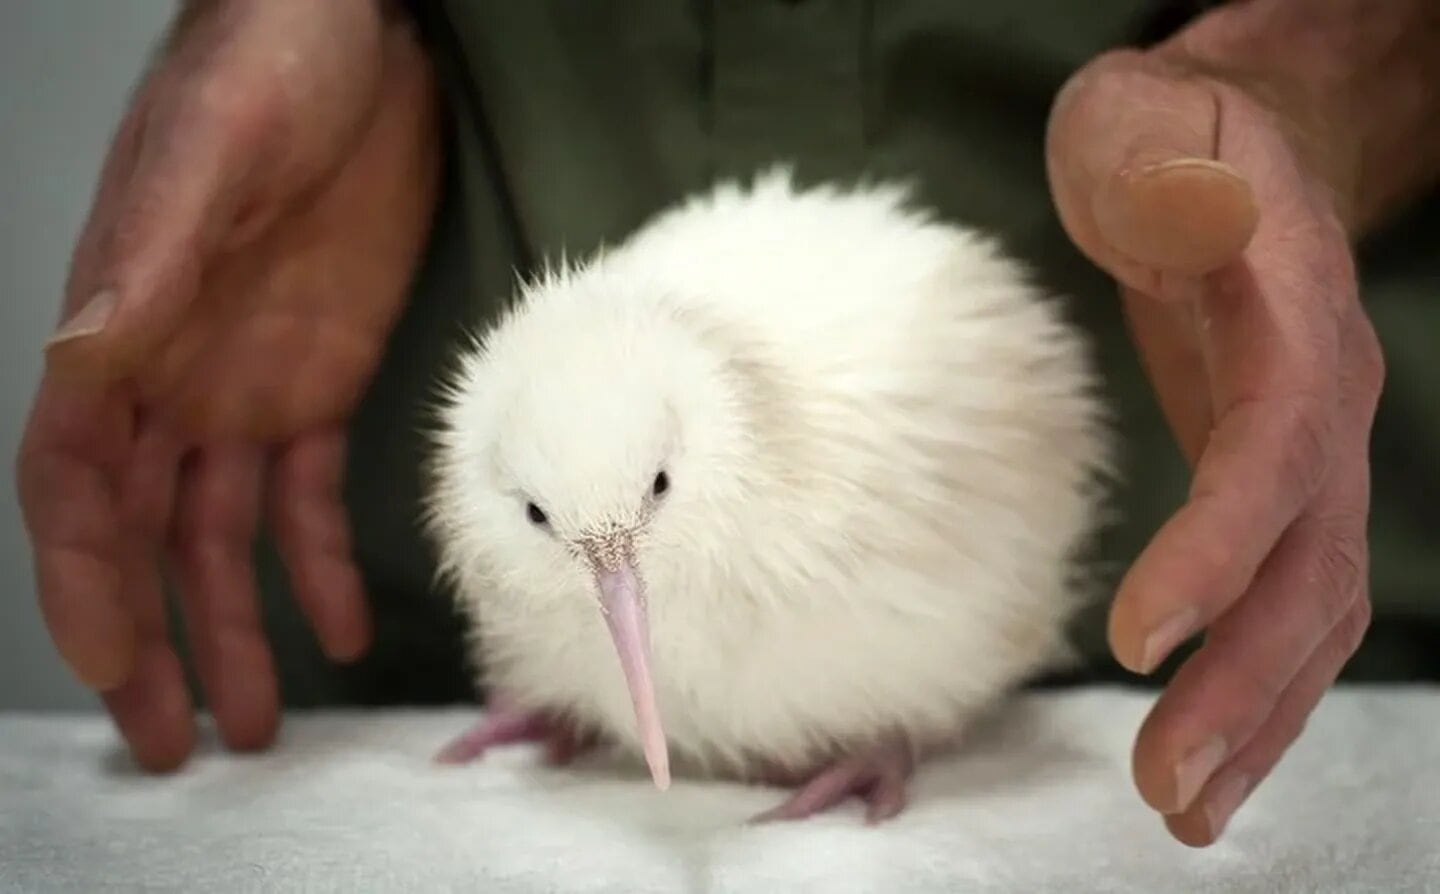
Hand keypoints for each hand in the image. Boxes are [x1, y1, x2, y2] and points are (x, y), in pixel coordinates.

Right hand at [16, 0, 439, 770]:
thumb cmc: (266, 72)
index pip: (79, 488)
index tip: (110, 669)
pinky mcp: (320, 380)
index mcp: (120, 334)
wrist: (356, 41)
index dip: (85, 584)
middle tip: (176, 737)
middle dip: (154, 637)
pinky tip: (336, 625)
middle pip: (145, 537)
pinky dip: (318, 563)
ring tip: (255, 716)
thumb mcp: (206, 159)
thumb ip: (150, 263)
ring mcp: (243, 385)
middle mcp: (170, 378)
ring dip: (233, 625)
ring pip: (224, 534)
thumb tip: (82, 354)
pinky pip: (310, 494)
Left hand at [1045, 47, 1383, 844]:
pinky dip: (1253, 687)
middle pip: (1310, 561)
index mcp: (1292, 313)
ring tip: (1182, 807)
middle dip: (1244, 682)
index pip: (1274, 447)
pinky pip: (1286, 600)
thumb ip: (1163, 166)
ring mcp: (1312, 448)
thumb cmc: (1166, 138)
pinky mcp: (1279, 483)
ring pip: (1312, 606)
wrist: (1229, 151)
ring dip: (1254, 715)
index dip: (1220, 544)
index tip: (1139, 634)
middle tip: (1164, 784)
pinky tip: (1206, 759)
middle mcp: (1323, 396)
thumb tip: (1190, 204)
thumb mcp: (1146, 120)